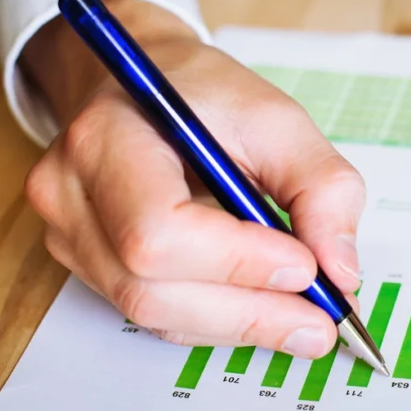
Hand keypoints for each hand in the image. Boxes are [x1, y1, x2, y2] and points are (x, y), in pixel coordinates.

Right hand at [22, 0, 364, 356]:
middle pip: (151, 289)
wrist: (146, 86)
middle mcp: (70, 195)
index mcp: (107, 139)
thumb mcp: (278, 119)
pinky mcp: (90, 266)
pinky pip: (158, 315)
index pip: (157, 230)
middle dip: (250, 312)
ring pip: (157, 314)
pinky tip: (267, 308)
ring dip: (242, 324)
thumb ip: (321, 188)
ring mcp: (70, 237)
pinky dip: (221, 320)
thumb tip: (340, 273)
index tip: (308, 269)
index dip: (237, 261)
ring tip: (308, 320)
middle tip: (325, 322)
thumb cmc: (208, 97)